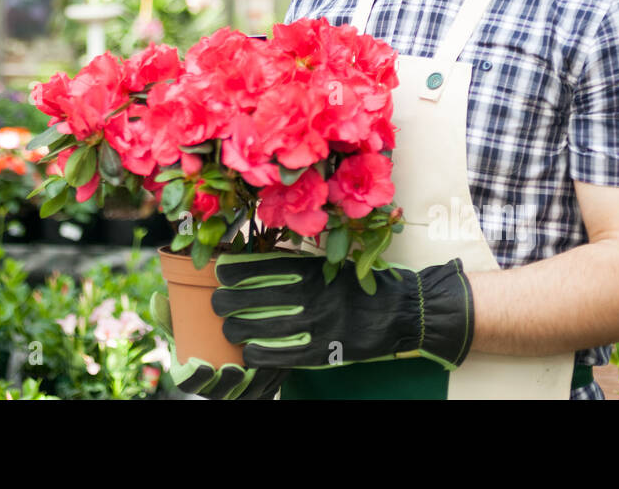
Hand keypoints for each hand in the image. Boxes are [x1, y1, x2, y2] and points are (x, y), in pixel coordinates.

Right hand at [149, 292, 286, 398]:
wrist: (235, 349)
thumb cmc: (206, 337)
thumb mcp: (187, 328)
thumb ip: (171, 314)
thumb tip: (156, 296)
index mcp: (193, 375)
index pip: (188, 383)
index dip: (194, 379)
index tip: (203, 365)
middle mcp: (215, 389)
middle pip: (219, 394)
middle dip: (227, 384)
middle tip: (234, 369)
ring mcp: (239, 392)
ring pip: (246, 394)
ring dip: (253, 385)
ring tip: (258, 367)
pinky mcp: (262, 390)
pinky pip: (268, 389)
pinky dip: (273, 380)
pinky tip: (278, 366)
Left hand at [210, 252, 473, 370]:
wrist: (399, 312)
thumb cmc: (359, 285)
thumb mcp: (328, 265)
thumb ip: (295, 265)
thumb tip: (255, 263)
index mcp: (307, 269)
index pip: (255, 268)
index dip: (230, 272)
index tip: (220, 273)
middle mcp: (305, 295)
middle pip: (245, 300)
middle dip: (223, 303)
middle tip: (219, 305)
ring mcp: (311, 325)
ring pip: (254, 329)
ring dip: (234, 330)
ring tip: (230, 329)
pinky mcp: (319, 352)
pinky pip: (275, 355)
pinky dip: (255, 354)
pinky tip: (249, 351)